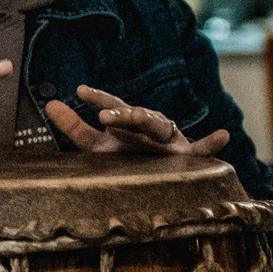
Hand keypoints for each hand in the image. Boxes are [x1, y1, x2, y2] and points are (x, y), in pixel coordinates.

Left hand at [47, 85, 229, 156]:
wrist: (163, 180)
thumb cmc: (128, 159)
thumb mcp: (99, 146)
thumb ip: (75, 128)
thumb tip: (49, 104)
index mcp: (128, 122)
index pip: (112, 105)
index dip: (97, 98)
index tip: (79, 91)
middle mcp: (148, 126)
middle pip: (135, 115)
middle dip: (121, 113)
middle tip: (104, 115)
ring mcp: (169, 141)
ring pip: (160, 127)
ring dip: (149, 120)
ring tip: (138, 117)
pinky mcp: (188, 158)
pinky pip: (203, 151)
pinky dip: (212, 143)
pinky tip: (222, 135)